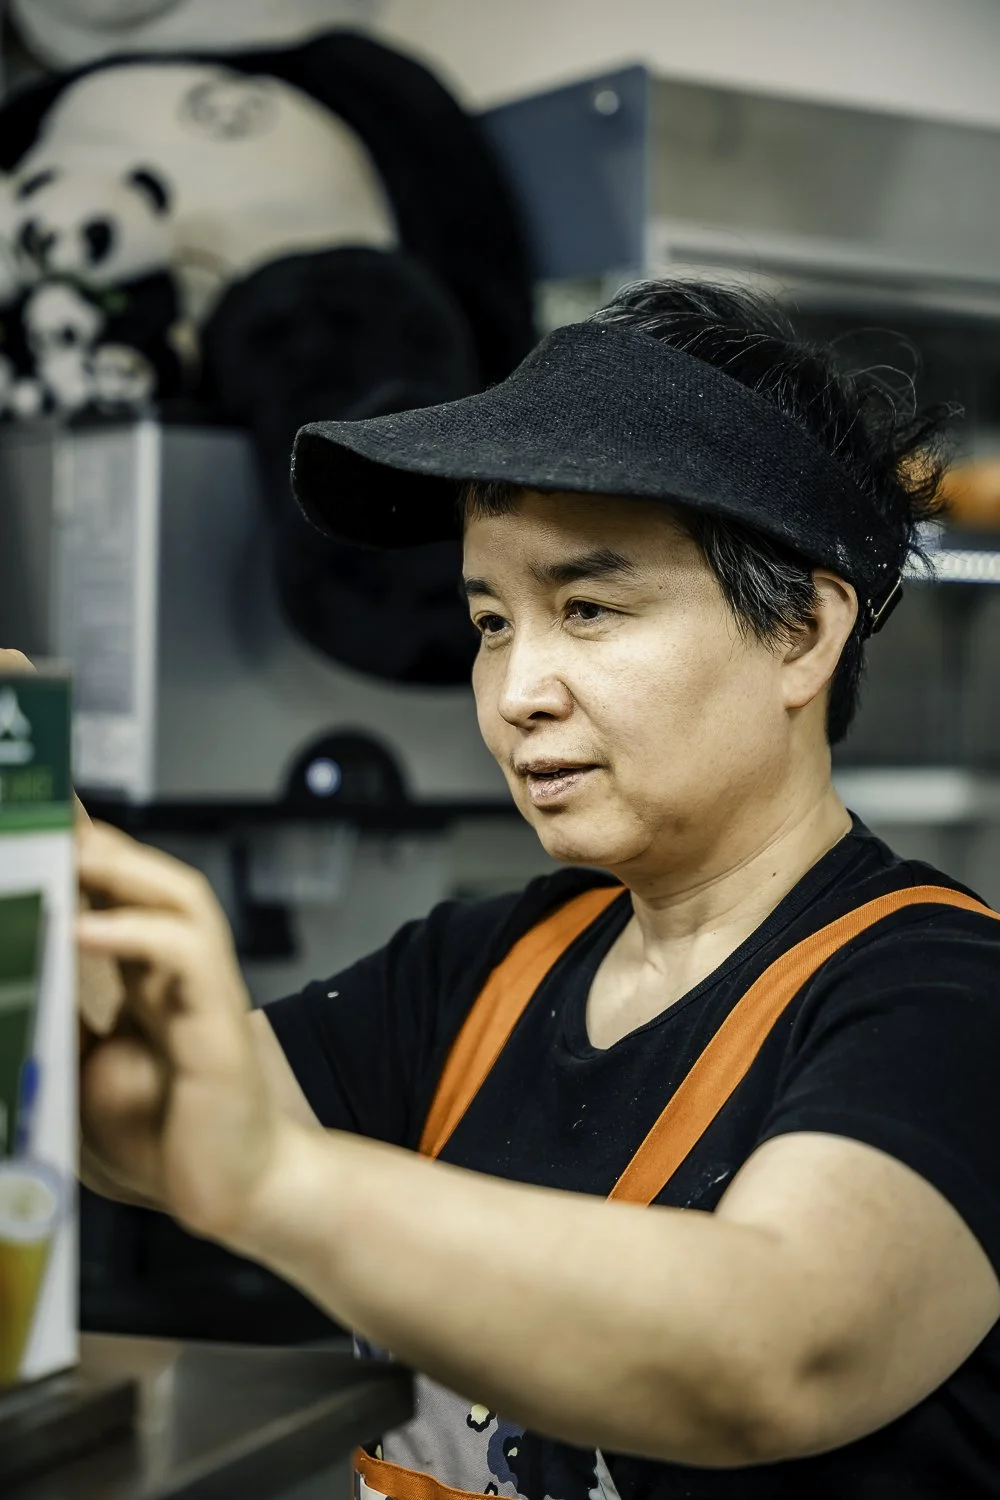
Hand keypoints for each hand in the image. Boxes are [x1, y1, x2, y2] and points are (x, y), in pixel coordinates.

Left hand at [77, 821, 279, 1239]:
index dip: (79, 849)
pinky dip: (138, 933)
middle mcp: (175, 972)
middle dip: (93, 841)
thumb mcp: (77, 1074)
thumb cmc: (161, 1141)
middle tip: (44, 812)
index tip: (40, 812)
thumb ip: (50, 1025)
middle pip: (145, 877)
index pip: (110, 894)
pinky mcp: (219, 1024)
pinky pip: (187, 956)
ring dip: (121, 868)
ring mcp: (203, 991)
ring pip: (179, 896)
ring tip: (67, 851)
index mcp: (140, 980)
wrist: (232, 1196)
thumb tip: (14, 976)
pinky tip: (88, 932)